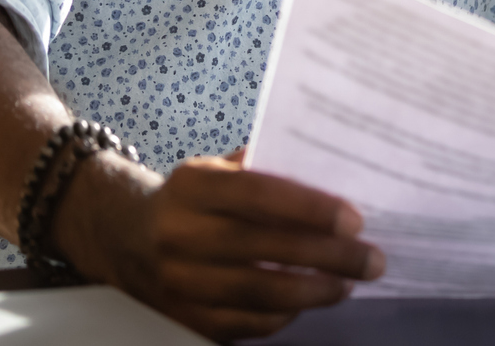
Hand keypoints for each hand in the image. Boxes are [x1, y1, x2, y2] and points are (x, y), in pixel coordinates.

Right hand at [60, 149, 382, 340]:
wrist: (123, 236)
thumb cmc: (191, 199)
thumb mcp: (215, 169)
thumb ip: (264, 170)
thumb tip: (333, 174)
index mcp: (192, 187)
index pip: (257, 195)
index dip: (308, 208)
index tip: (353, 219)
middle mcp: (179, 234)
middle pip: (262, 249)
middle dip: (326, 257)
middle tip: (371, 260)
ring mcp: (178, 281)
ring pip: (255, 294)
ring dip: (312, 293)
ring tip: (347, 285)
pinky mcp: (183, 317)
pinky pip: (243, 325)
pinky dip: (282, 317)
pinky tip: (309, 303)